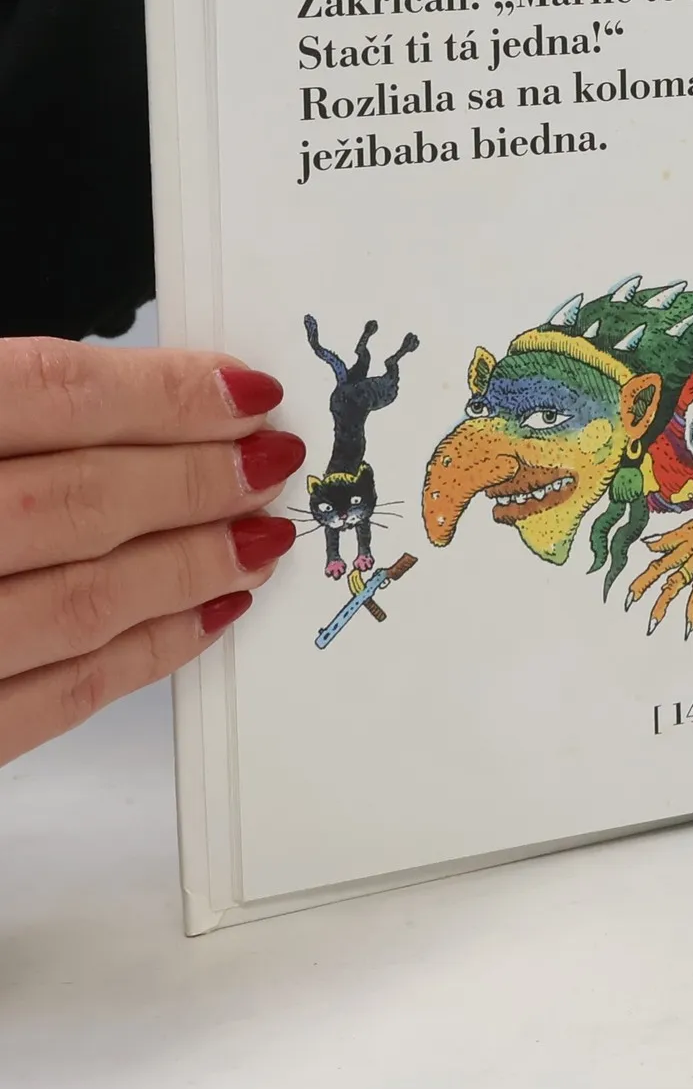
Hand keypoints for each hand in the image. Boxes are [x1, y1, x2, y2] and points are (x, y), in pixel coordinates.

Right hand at [0, 339, 302, 767]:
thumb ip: (5, 404)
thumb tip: (142, 394)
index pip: (45, 395)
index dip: (162, 392)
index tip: (244, 388)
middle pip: (73, 503)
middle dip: (194, 480)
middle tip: (269, 461)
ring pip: (76, 605)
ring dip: (188, 568)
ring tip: (257, 536)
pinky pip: (50, 700)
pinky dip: (142, 655)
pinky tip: (203, 616)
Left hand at [626, 499, 692, 634]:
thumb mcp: (690, 527)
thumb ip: (668, 539)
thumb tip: (646, 543)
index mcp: (684, 546)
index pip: (660, 566)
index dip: (644, 582)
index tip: (629, 600)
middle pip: (677, 580)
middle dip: (663, 601)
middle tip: (652, 624)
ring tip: (688, 630)